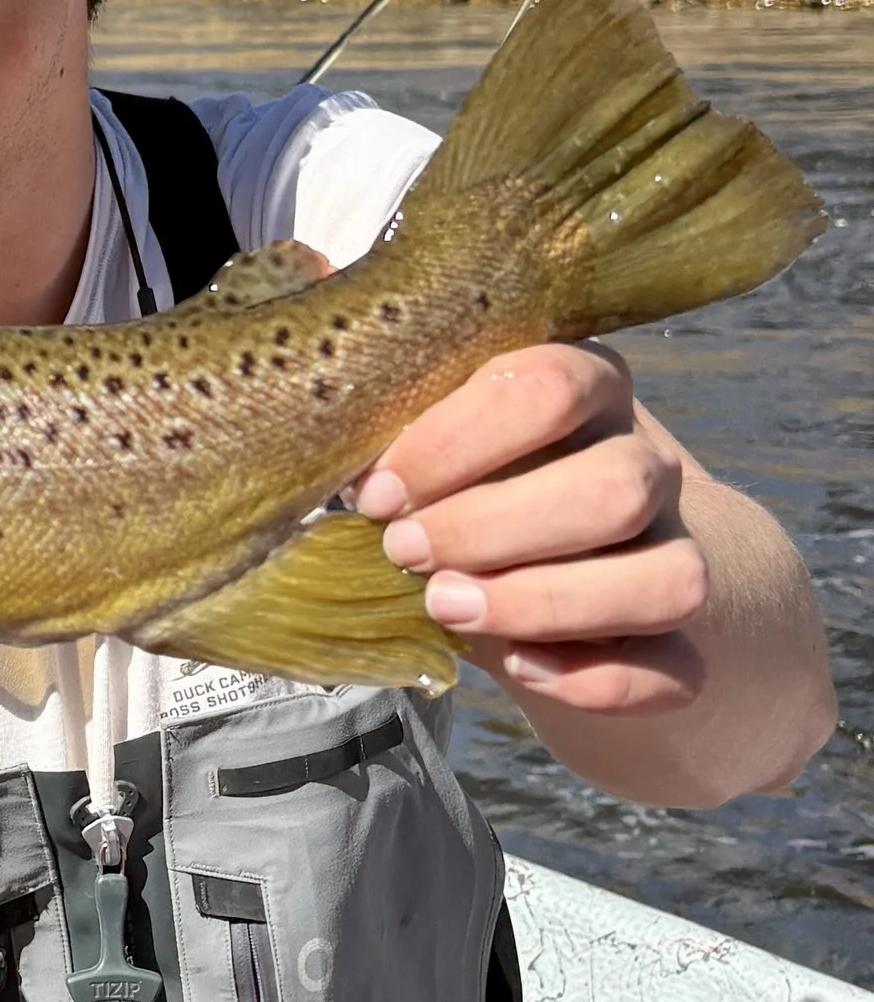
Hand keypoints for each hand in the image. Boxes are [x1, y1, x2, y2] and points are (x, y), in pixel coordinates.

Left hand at [354, 343, 706, 718]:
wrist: (555, 565)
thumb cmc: (467, 482)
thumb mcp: (432, 434)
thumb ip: (391, 400)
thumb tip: (317, 320)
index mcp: (583, 386)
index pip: (548, 388)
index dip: (456, 443)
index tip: (378, 493)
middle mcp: (645, 462)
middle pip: (616, 489)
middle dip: (493, 528)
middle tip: (403, 553)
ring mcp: (679, 552)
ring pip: (668, 580)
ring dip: (544, 601)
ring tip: (445, 607)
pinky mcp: (684, 642)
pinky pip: (674, 672)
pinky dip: (596, 681)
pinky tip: (519, 667)